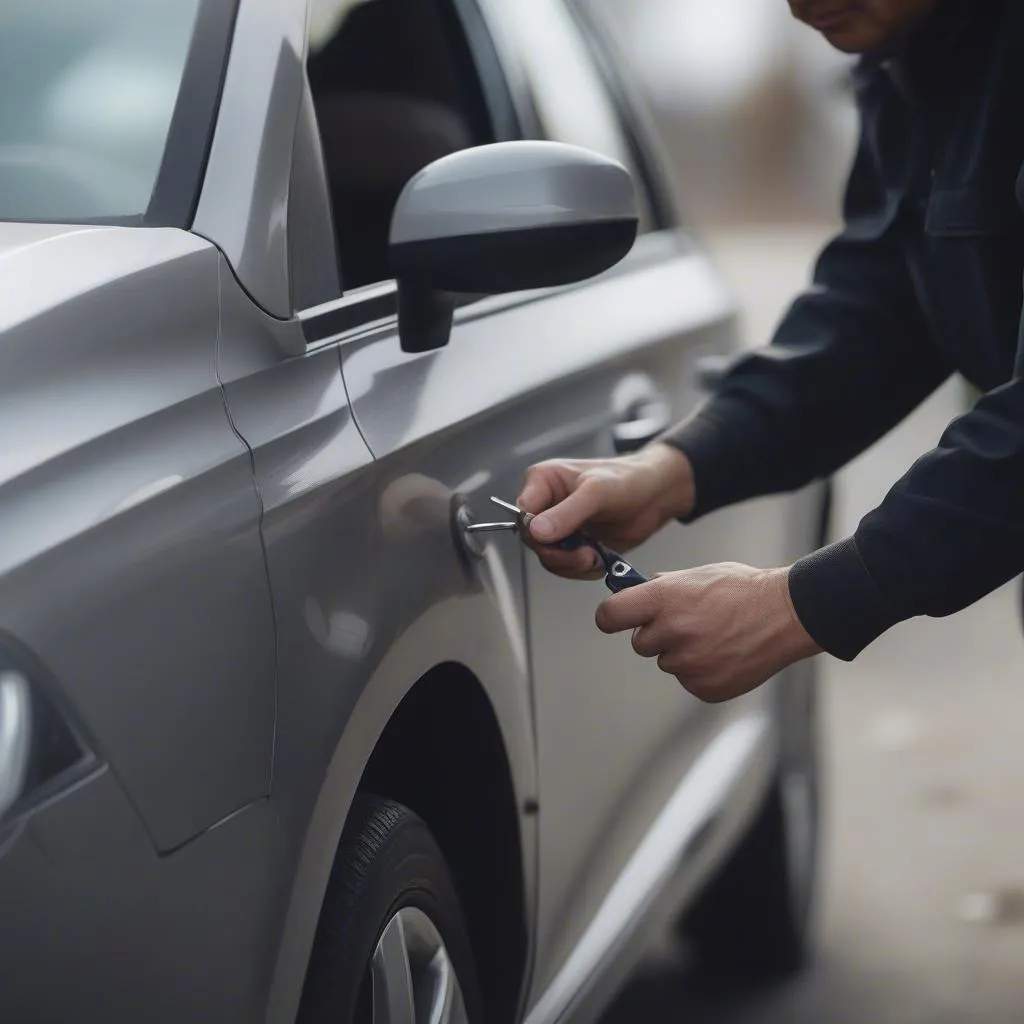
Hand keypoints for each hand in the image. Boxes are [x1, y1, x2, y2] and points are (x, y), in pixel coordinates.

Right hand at [517, 442, 695, 579]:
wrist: (655, 496)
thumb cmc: (628, 480)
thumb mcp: (597, 492)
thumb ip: (567, 512)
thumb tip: (536, 531)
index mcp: (543, 482)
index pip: (522, 513)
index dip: (536, 532)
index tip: (559, 540)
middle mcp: (546, 504)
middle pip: (533, 540)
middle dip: (559, 553)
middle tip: (585, 555)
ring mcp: (559, 526)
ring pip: (548, 557)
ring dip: (572, 564)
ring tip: (596, 557)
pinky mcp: (573, 544)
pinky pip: (565, 566)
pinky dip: (582, 569)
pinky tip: (599, 559)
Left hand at [595, 563, 821, 701]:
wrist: (786, 614)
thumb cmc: (743, 590)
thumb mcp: (696, 575)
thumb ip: (661, 587)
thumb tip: (632, 593)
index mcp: (664, 599)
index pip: (609, 616)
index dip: (612, 617)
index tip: (617, 618)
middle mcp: (672, 632)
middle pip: (640, 643)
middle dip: (657, 635)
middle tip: (687, 622)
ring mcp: (688, 663)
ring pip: (666, 662)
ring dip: (681, 652)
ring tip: (713, 635)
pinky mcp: (703, 686)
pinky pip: (687, 680)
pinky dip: (700, 671)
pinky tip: (722, 653)